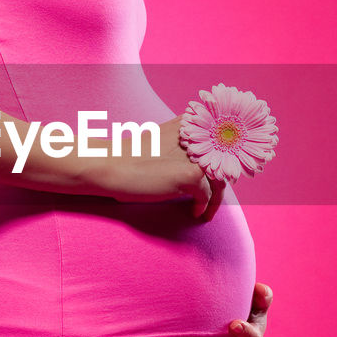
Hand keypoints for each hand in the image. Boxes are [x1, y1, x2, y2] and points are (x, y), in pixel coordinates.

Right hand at [103, 115, 225, 220]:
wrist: (110, 166)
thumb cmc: (132, 157)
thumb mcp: (163, 141)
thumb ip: (185, 144)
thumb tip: (208, 164)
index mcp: (190, 123)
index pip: (221, 139)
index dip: (226, 158)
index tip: (226, 175)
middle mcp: (197, 135)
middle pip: (224, 160)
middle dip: (224, 181)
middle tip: (216, 198)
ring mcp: (196, 156)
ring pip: (220, 179)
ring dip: (217, 198)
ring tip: (208, 211)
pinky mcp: (191, 175)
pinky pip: (207, 194)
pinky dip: (203, 206)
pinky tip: (195, 212)